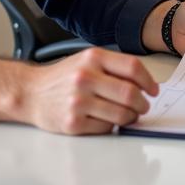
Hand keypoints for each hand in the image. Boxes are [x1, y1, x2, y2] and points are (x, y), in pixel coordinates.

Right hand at [24, 47, 157, 134]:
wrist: (31, 93)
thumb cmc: (64, 77)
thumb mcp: (87, 61)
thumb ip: (114, 68)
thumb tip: (145, 84)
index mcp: (93, 57)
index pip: (133, 67)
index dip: (148, 81)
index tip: (153, 90)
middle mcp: (85, 77)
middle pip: (130, 93)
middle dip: (143, 103)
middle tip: (144, 106)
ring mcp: (78, 101)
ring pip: (121, 113)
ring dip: (131, 117)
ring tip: (129, 115)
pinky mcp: (73, 122)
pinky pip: (106, 127)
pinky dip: (112, 125)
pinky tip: (107, 119)